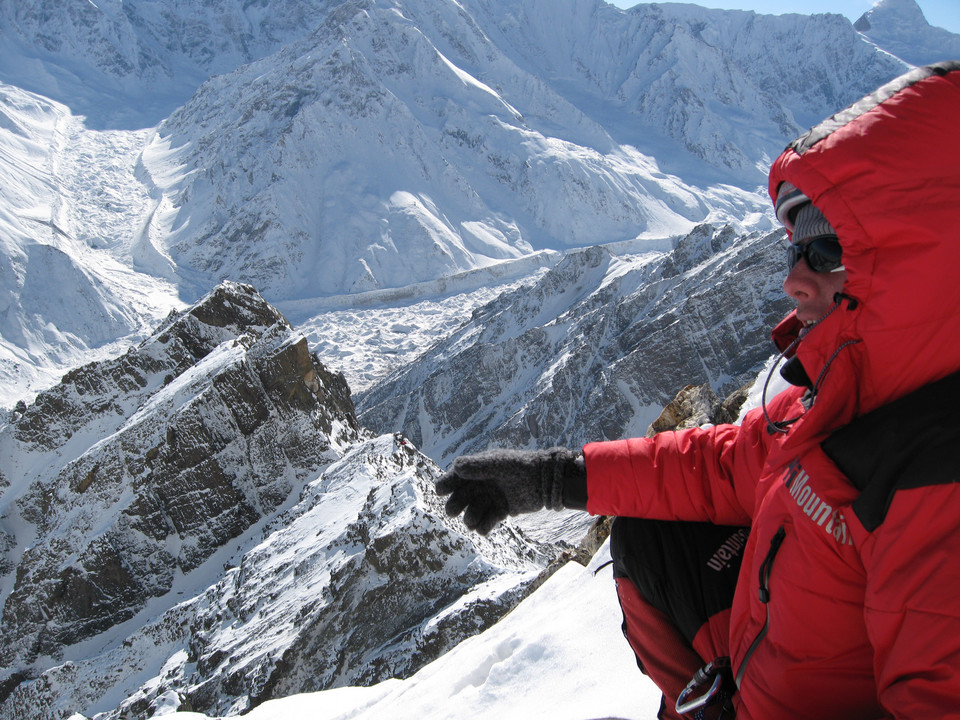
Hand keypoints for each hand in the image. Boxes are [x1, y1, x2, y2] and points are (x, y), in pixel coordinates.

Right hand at [435, 447, 582, 533]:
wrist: (544, 481)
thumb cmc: (520, 467)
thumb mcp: (498, 464)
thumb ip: (478, 466)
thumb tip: (455, 467)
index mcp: (477, 471)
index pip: (454, 478)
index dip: (445, 484)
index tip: (441, 491)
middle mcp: (481, 485)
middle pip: (458, 499)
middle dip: (454, 506)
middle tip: (454, 510)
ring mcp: (490, 499)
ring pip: (471, 514)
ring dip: (470, 518)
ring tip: (474, 519)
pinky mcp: (500, 511)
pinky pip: (485, 524)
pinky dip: (485, 525)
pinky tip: (489, 523)